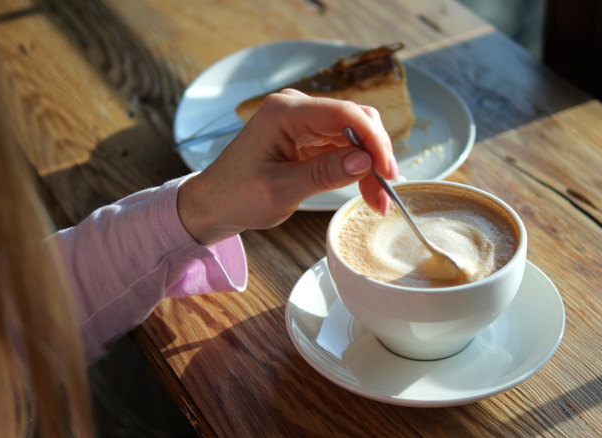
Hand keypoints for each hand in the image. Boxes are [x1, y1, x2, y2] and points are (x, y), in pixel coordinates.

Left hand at [177, 89, 397, 244]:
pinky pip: (343, 144)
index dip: (373, 140)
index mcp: (284, 113)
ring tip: (377, 200)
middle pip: (355, 120)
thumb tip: (365, 161)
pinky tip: (365, 189)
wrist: (214, 202)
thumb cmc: (237, 196)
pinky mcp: (308, 134)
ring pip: (355, 134)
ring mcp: (303, 120)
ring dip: (370, 164)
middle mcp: (296, 108)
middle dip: (376, 155)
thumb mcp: (281, 191)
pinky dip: (358, 166)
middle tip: (385, 194)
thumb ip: (324, 174)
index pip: (344, 113)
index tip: (387, 172)